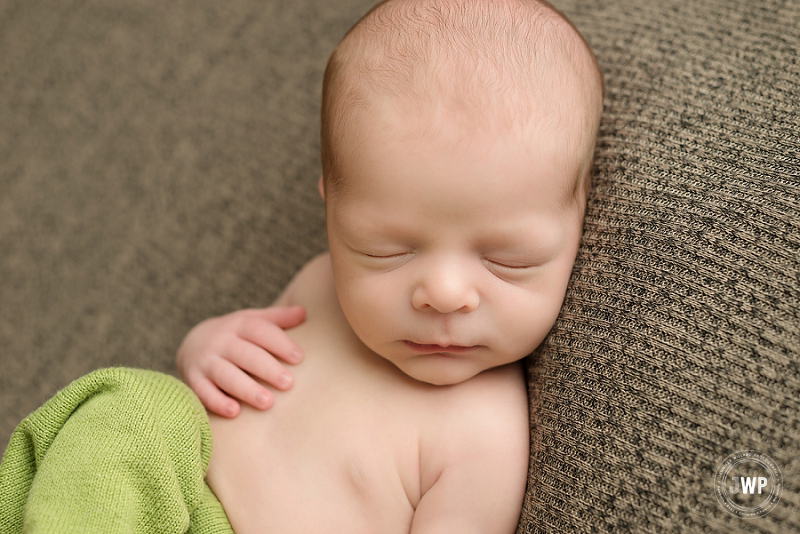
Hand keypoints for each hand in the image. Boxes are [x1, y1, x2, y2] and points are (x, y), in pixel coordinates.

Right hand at [177, 306, 305, 416]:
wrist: (192, 343)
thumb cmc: (235, 335)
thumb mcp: (252, 320)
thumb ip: (277, 318)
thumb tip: (304, 312)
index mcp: (238, 324)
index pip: (259, 330)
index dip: (279, 343)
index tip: (299, 358)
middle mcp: (220, 342)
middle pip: (244, 354)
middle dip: (266, 369)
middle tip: (288, 383)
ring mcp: (206, 361)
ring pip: (225, 375)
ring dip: (246, 389)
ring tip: (267, 402)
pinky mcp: (193, 380)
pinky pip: (203, 392)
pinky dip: (217, 402)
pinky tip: (234, 412)